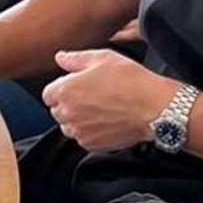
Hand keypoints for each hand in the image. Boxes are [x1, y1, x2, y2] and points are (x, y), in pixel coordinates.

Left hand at [41, 49, 179, 151]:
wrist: (154, 107)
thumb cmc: (131, 81)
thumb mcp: (102, 58)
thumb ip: (75, 58)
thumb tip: (60, 57)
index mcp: (65, 90)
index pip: (48, 93)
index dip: (62, 88)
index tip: (75, 86)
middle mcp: (67, 113)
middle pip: (57, 110)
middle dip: (69, 103)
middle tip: (92, 96)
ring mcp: (79, 131)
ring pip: (69, 126)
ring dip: (78, 119)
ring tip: (101, 108)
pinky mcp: (92, 145)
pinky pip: (83, 138)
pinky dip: (91, 132)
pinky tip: (107, 120)